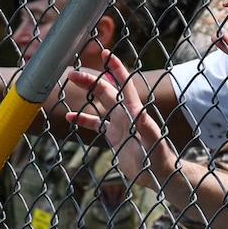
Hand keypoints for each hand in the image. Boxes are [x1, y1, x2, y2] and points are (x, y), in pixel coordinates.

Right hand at [64, 49, 173, 185]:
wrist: (157, 174)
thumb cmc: (159, 160)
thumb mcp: (154, 144)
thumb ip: (147, 129)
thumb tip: (141, 114)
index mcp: (134, 112)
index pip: (125, 85)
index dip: (116, 68)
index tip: (106, 54)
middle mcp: (126, 114)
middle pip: (106, 91)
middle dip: (90, 80)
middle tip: (71, 74)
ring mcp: (119, 123)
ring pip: (99, 103)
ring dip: (85, 93)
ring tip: (68, 85)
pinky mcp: (113, 135)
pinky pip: (96, 123)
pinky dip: (83, 119)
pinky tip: (69, 117)